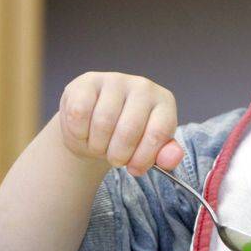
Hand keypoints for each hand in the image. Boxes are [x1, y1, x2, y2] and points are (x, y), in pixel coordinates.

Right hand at [58, 71, 182, 176]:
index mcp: (164, 103)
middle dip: (118, 155)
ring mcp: (115, 80)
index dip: (143, 158)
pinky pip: (79, 112)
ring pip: (102, 122)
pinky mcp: (88, 80)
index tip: (134, 170)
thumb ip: (164, 156)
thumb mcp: (149, 148)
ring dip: (97, 145)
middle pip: (128, 130)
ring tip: (99, 145)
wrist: (94, 124)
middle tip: (114, 159)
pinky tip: (85, 132)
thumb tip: (172, 159)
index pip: (158, 134)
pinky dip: (78, 132)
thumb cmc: (126, 138)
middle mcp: (143, 87)